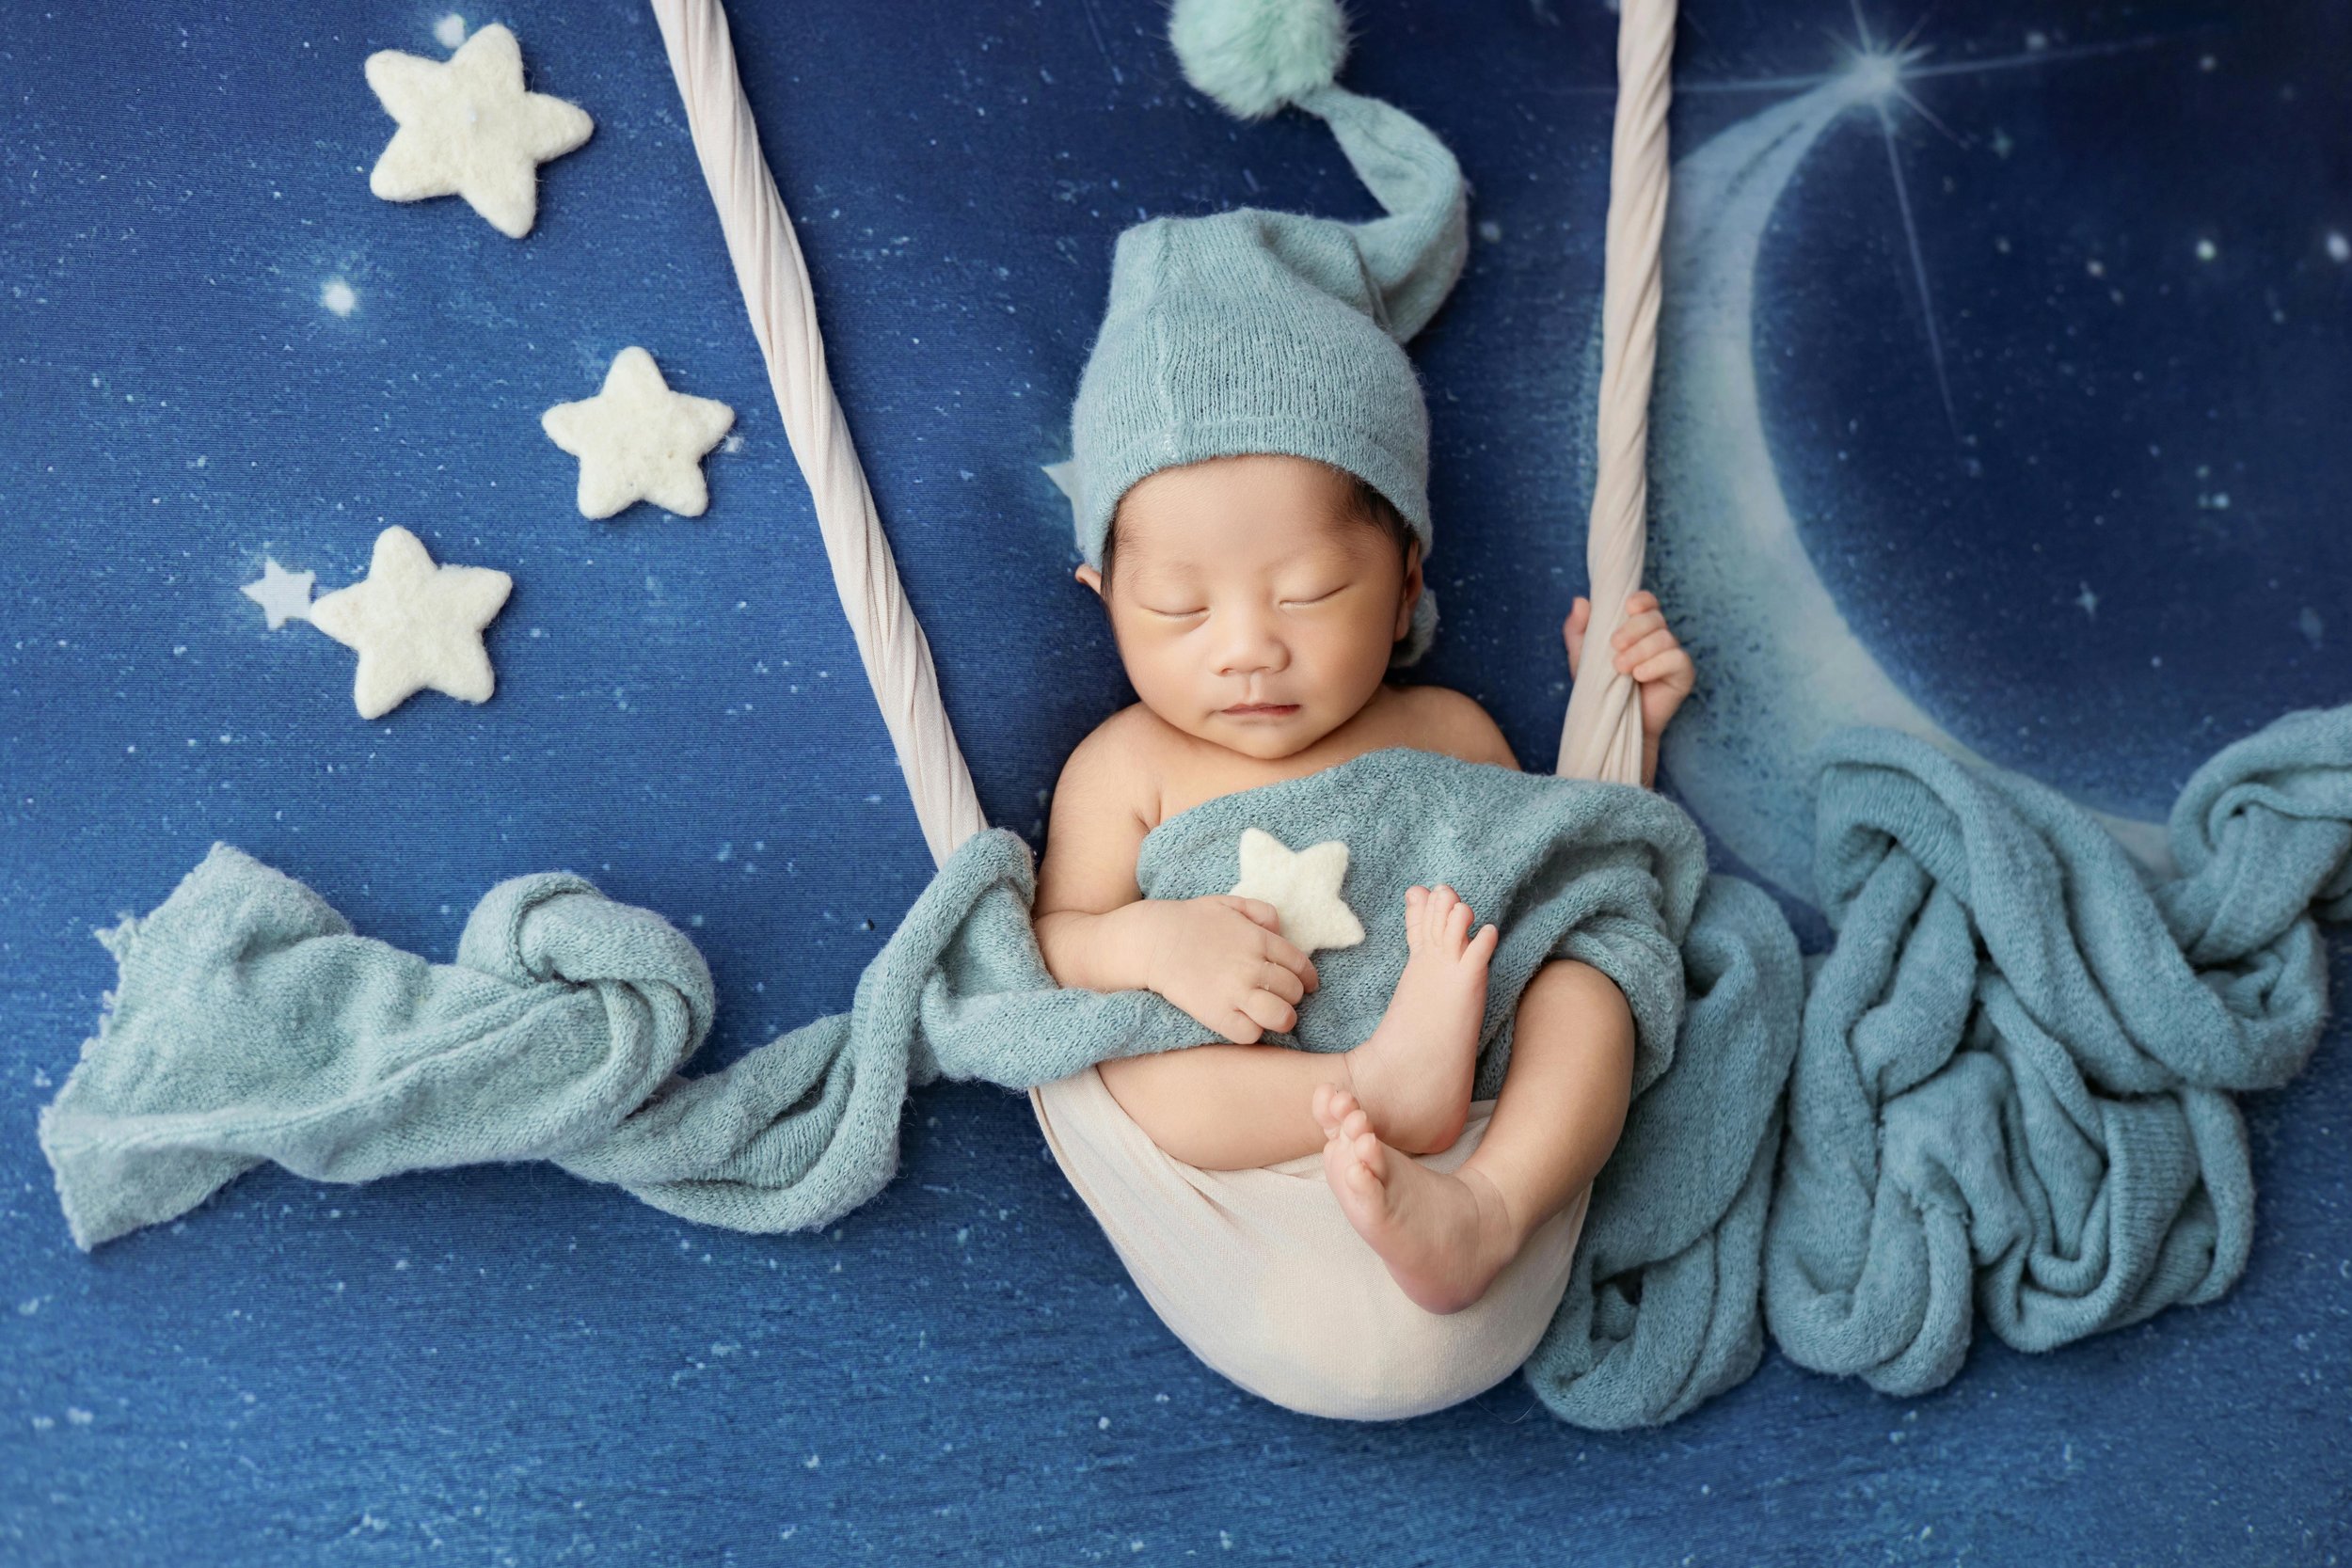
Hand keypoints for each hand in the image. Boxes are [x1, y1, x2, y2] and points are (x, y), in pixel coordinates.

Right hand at [1137, 895, 1320, 1043]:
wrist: (1154, 941)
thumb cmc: (1191, 921)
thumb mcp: (1229, 903)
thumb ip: (1261, 911)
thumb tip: (1279, 929)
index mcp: (1259, 940)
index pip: (1301, 965)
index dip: (1309, 978)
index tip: (1308, 985)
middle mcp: (1253, 967)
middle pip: (1294, 992)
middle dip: (1292, 997)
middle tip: (1281, 998)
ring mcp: (1236, 993)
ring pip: (1281, 1017)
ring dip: (1282, 1018)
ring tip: (1272, 1017)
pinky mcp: (1217, 1015)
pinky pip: (1251, 1034)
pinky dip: (1253, 1032)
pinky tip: (1245, 1023)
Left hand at [1565, 590, 1693, 738]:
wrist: (1613, 723)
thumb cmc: (1601, 688)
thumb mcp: (1582, 656)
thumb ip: (1578, 629)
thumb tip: (1580, 601)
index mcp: (1638, 628)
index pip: (1648, 603)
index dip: (1642, 600)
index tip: (1628, 608)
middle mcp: (1659, 637)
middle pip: (1655, 618)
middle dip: (1633, 629)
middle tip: (1614, 646)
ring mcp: (1673, 655)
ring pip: (1665, 638)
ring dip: (1640, 651)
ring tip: (1620, 668)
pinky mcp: (1683, 674)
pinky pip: (1677, 659)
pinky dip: (1656, 664)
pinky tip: (1639, 675)